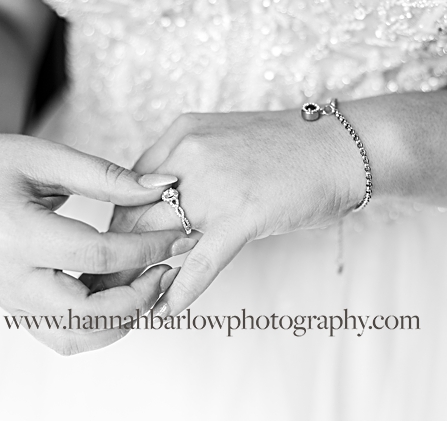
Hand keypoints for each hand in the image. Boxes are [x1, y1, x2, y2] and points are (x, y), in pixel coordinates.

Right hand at [0, 128, 196, 353]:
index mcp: (16, 233)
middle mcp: (9, 276)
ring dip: (120, 320)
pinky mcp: (14, 308)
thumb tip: (163, 186)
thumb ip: (107, 176)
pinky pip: (61, 336)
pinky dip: (98, 326)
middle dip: (139, 297)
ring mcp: (9, 299)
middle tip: (166, 269)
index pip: (96, 256)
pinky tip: (119, 292)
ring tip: (146, 283)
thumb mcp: (48, 157)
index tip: (178, 235)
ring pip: (75, 338)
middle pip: (87, 313)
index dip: (145, 249)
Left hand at [101, 109, 365, 316]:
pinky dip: (181, 290)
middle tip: (100, 286)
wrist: (345, 146)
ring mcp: (214, 184)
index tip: (108, 252)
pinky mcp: (242, 215)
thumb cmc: (292, 148)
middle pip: (132, 214)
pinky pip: (200, 262)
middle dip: (115, 256)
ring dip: (140, 277)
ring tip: (123, 304)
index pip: (127, 186)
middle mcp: (188, 154)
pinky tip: (167, 311)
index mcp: (181, 134)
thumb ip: (189, 166)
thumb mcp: (225, 140)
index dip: (117, 224)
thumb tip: (161, 206)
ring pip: (157, 239)